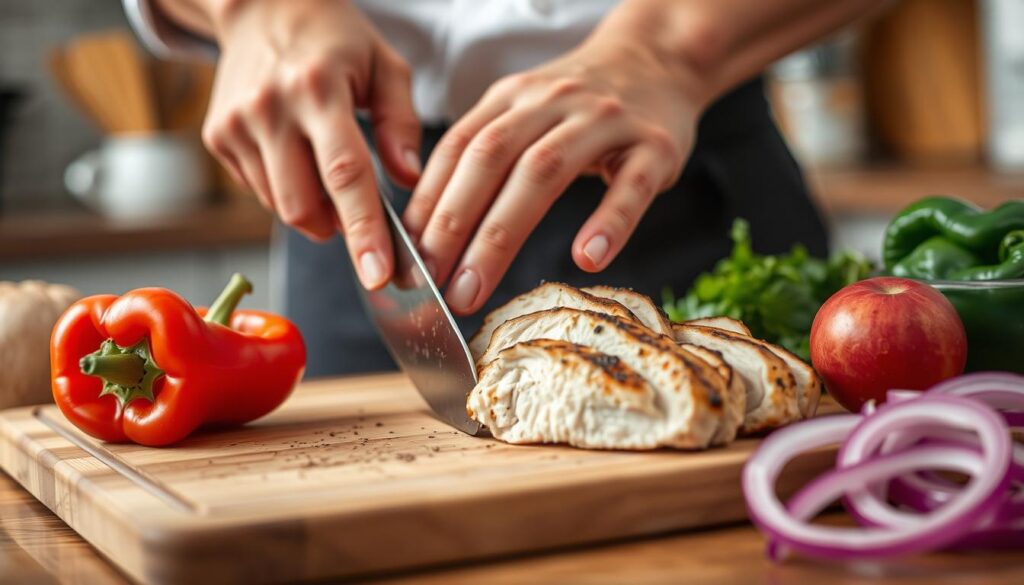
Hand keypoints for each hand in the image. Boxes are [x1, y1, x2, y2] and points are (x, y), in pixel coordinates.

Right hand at [202, 0, 420, 288]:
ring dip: (315, 210)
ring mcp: (236, 125)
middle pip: (303, 205)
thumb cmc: (335, 39)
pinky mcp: (217, 138)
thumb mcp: (384, 65)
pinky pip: (260, 192)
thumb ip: (400, 123)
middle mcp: (269, 108)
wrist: (261, 6)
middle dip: (339, 226)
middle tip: (362, 212)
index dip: (363, 231)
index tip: (379, 273)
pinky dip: (288, 191)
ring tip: (329, 170)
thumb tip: (408, 179)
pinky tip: (299, 156)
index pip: (345, 174)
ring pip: (280, 207)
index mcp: (318, 87)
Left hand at [403, 33, 701, 314]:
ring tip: (475, 285)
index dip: (427, 201)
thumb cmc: (581, 107)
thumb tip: (427, 224)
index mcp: (512, 97)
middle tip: (433, 281)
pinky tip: (587, 258)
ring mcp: (604, 121)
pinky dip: (609, 222)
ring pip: (546, 171)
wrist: (658, 61)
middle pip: (492, 160)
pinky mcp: (654, 145)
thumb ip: (484, 154)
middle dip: (453, 224)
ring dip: (502, 234)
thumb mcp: (525, 111)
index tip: (407, 255)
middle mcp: (552, 102)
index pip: (459, 148)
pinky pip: (631, 185)